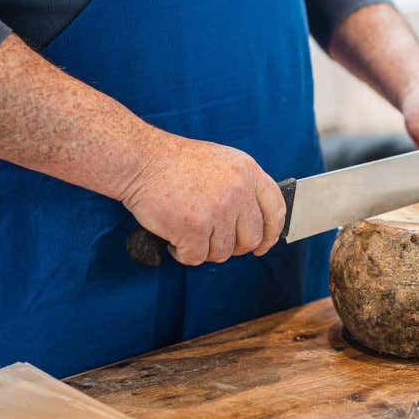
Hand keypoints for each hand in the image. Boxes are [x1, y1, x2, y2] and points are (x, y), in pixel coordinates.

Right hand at [119, 132, 285, 266]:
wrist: (143, 160)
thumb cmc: (177, 163)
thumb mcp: (224, 162)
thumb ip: (243, 186)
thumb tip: (255, 219)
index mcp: (249, 172)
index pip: (276, 209)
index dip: (272, 232)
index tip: (263, 244)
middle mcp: (238, 191)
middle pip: (252, 238)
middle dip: (234, 247)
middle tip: (215, 241)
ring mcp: (218, 210)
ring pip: (224, 252)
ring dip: (205, 250)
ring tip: (190, 233)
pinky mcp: (194, 228)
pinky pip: (197, 257)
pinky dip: (183, 254)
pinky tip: (175, 239)